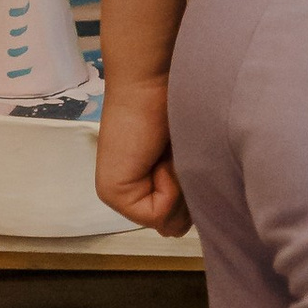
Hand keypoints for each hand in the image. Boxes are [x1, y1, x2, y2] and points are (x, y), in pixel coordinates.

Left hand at [95, 71, 190, 238]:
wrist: (152, 76)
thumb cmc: (177, 103)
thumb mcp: (187, 157)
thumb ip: (182, 198)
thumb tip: (172, 231)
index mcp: (146, 180)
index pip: (177, 216)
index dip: (192, 191)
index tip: (186, 154)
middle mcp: (129, 191)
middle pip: (173, 222)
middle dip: (186, 192)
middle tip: (178, 154)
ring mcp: (118, 194)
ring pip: (167, 219)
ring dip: (180, 187)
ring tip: (171, 151)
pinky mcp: (115, 192)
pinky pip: (157, 211)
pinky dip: (170, 184)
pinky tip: (161, 155)